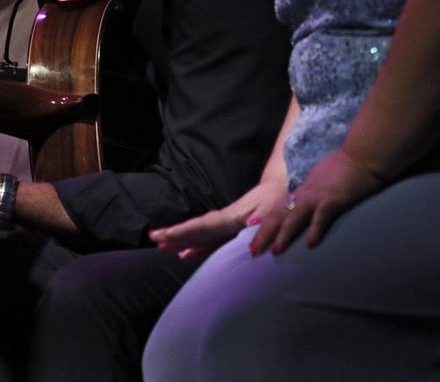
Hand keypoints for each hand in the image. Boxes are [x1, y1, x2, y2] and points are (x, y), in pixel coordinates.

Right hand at [148, 179, 286, 260]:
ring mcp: (228, 224)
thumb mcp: (277, 207)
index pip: (206, 225)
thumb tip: (250, 222)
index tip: (168, 234)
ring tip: (161, 246)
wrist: (285, 185)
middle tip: (154, 239)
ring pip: (200, 233)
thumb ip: (265, 217)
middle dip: (175, 234)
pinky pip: (210, 239)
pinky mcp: (232, 228)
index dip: (186, 231)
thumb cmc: (282, 199)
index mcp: (234, 216)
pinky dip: (197, 246)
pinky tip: (185, 254)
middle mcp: (227, 219)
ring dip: (181, 239)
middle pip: (197, 228)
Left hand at [249, 150, 386, 255]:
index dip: (266, 223)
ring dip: (283, 235)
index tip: (254, 236)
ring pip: (294, 217)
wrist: (363, 154)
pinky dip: (315, 230)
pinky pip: (321, 216)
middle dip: (264, 233)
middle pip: (279, 214)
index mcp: (304, 190)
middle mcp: (306, 193)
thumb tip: (313, 203)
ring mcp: (318, 196)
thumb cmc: (349, 166)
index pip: (280, 209)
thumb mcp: (325, 179)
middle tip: (252, 251)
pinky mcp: (334, 199)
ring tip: (274, 251)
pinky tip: (311, 245)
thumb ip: (317, 191)